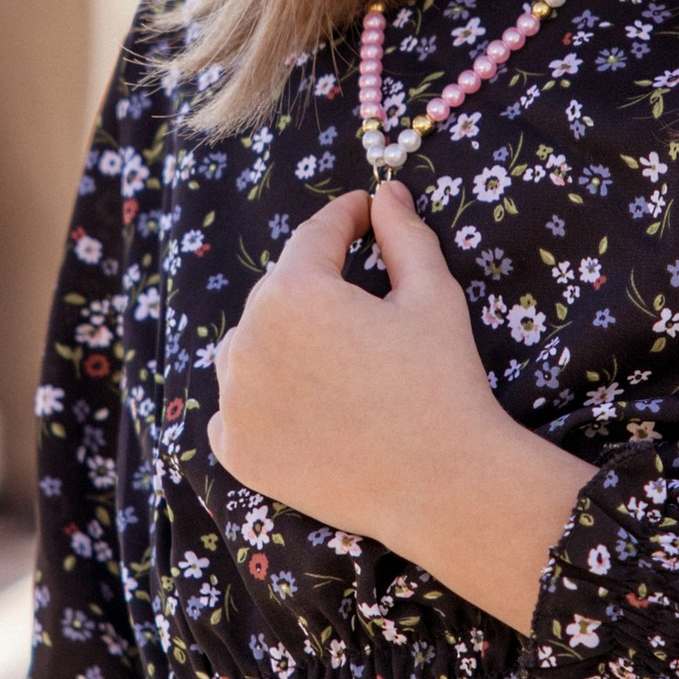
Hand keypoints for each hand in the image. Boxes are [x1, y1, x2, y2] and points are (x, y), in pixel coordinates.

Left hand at [209, 183, 594, 629]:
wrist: (444, 486)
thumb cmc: (444, 383)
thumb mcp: (432, 294)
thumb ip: (404, 234)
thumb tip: (386, 192)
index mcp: (293, 292)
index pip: (315, 237)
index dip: (345, 218)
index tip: (363, 211)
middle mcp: (247, 340)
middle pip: (280, 294)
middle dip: (318, 288)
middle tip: (360, 299)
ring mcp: (234, 399)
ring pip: (250, 349)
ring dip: (281, 344)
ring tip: (332, 362)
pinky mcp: (235, 449)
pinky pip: (237, 408)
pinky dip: (261, 402)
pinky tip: (306, 410)